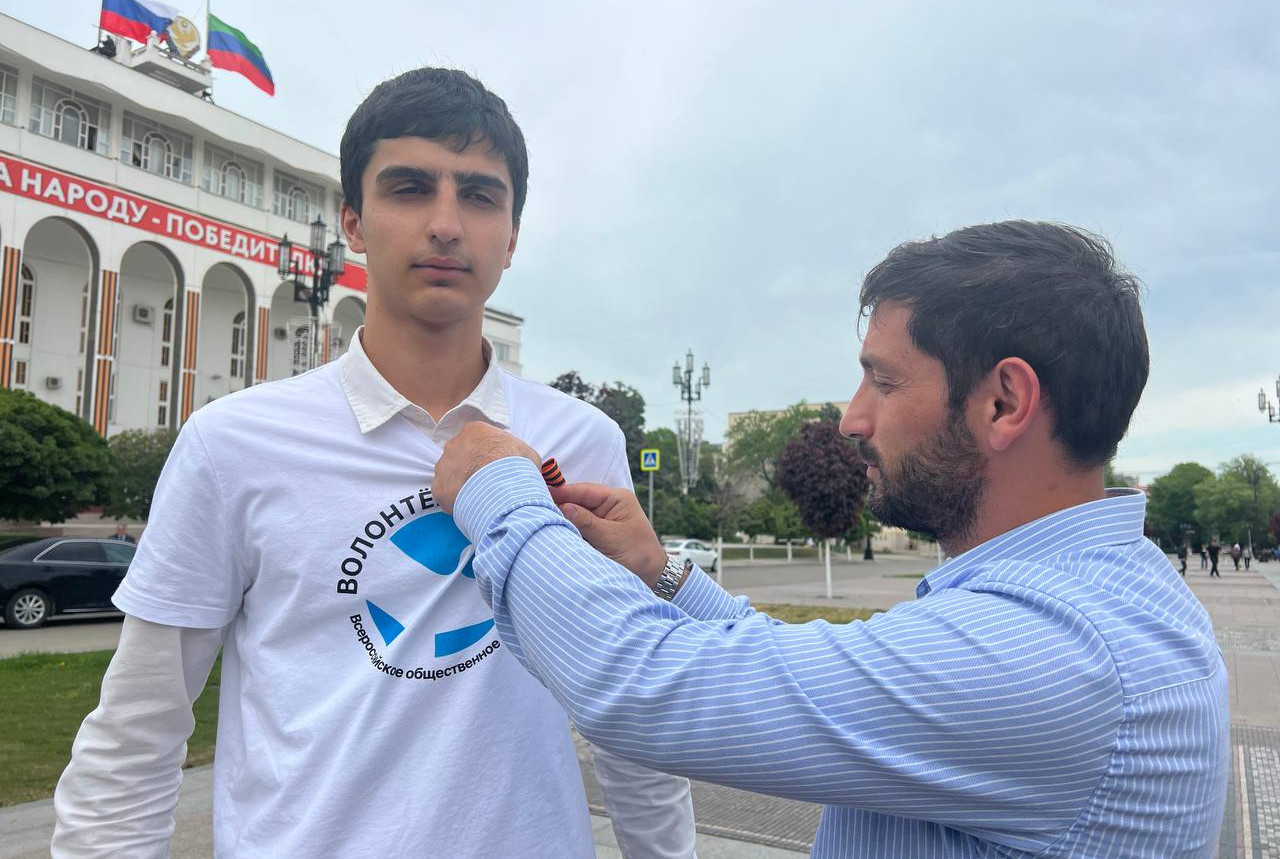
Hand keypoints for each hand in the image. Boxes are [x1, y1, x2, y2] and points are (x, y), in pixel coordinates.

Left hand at [434, 422, 540, 512]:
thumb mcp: (527, 453)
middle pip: (460, 455)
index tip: (493, 466)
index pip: (476, 440)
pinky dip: (456, 500)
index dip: (486, 455)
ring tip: (478, 496)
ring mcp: (443, 466)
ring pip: (450, 474)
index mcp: (474, 431)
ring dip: (461, 483)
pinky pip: (446, 494)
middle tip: (485, 482)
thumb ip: (516, 454)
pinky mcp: (439, 487)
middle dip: (470, 467)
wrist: (504, 490)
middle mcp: (454, 444)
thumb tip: (519, 463)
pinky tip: (470, 506)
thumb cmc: (518, 467)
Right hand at [549, 482, 669, 587]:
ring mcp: (603, 517)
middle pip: (577, 499)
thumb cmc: (638, 555)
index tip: (541, 492)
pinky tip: (555, 529)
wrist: (653, 576)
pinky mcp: (598, 531)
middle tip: (536, 506)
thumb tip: (563, 506)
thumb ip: (586, 522)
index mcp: (617, 498)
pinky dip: (569, 528)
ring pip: (576, 513)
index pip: (584, 490)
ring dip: (563, 517)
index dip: (562, 491)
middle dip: (559, 504)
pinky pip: (579, 525)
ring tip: (541, 517)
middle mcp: (609, 504)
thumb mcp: (610, 538)